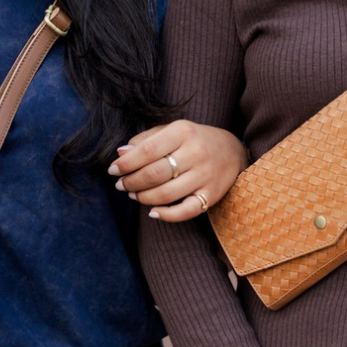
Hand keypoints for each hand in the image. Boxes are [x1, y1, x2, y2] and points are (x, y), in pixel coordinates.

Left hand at [107, 120, 247, 221]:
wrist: (233, 151)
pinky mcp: (212, 194)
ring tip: (134, 195)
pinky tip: (153, 213)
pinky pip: (187, 211)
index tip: (113, 170)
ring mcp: (205, 175)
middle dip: (132, 182)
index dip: (126, 163)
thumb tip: (120, 154)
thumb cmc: (195, 140)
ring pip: (167, 193)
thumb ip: (146, 140)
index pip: (148, 150)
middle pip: (155, 173)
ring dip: (144, 198)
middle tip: (121, 185)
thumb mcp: (173, 130)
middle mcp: (195, 153)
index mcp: (183, 132)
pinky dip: (167, 215)